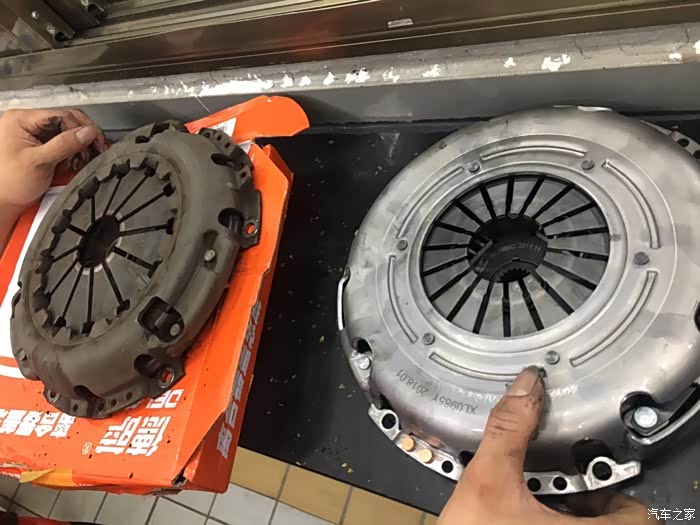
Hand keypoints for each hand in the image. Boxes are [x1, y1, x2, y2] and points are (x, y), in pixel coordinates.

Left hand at [0, 109, 105, 252]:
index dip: (81, 128)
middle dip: (83, 136)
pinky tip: (78, 160)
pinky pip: (64, 142)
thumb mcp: (39, 162)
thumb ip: (65, 145)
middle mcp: (28, 123)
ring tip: (86, 158)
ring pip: (67, 131)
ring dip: (80, 144)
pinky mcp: (41, 145)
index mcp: (21, 119)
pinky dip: (74, 151)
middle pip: (67, 120)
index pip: (61, 115)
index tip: (95, 142)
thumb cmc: (10, 183)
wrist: (3, 202)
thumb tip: (88, 132)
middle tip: (96, 149)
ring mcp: (35, 134)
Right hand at [439, 366, 650, 523]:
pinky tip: (515, 520)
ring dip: (562, 514)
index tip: (589, 477)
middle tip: (557, 483)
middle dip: (582, 500)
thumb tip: (526, 388)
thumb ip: (510, 431)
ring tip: (534, 499)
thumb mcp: (488, 480)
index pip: (636, 517)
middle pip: (606, 524)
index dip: (614, 492)